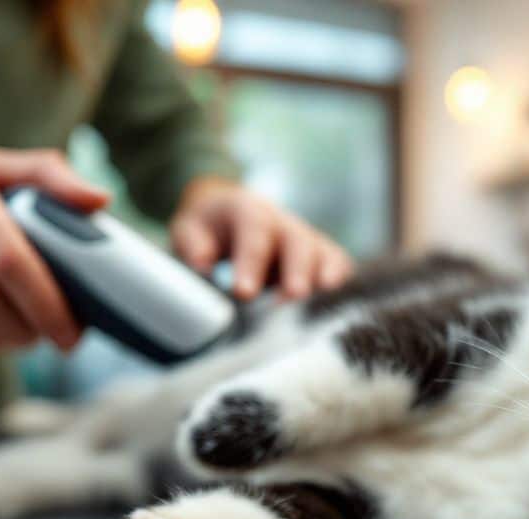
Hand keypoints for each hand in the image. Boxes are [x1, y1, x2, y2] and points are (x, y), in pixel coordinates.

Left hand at [169, 178, 353, 300]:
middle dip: (296, 269)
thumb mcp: (188, 229)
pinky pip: (336, 262)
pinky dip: (340, 278)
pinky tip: (337, 299)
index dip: (251, 260)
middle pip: (296, 240)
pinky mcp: (317, 254)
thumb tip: (202, 267)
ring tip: (323, 297)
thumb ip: (192, 245)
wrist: (227, 214)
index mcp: (247, 209)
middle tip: (293, 295)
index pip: (253, 230)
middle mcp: (281, 221)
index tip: (243, 292)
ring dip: (323, 275)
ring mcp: (303, 236)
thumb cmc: (207, 228)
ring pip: (321, 251)